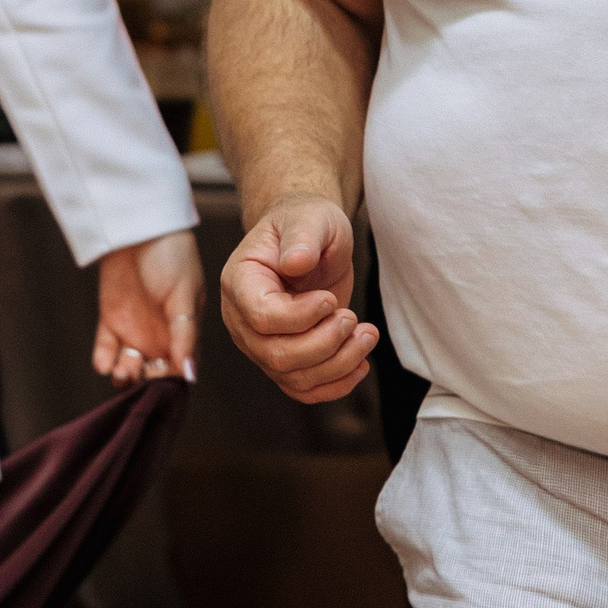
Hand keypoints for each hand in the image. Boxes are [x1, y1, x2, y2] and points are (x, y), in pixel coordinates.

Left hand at [94, 230, 202, 383]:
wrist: (138, 228)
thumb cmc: (172, 256)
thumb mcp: (184, 295)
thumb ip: (185, 336)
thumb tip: (191, 376)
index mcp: (185, 333)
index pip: (180, 370)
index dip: (171, 382)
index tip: (161, 383)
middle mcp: (161, 337)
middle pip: (153, 374)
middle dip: (145, 382)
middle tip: (137, 374)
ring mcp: (135, 330)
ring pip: (129, 367)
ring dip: (124, 375)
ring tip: (122, 369)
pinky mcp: (111, 322)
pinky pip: (105, 351)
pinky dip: (103, 360)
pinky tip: (105, 359)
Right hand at [220, 196, 378, 403]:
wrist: (309, 240)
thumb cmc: (305, 224)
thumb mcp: (309, 218)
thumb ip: (302, 238)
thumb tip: (295, 262)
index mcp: (240, 282)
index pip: (263, 317)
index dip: (301, 316)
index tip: (330, 299)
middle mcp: (242, 319)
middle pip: (277, 355)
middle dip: (325, 343)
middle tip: (353, 318)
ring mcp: (260, 344)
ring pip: (293, 376)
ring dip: (338, 364)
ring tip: (367, 334)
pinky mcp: (283, 359)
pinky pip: (303, 389)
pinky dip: (335, 385)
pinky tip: (360, 365)